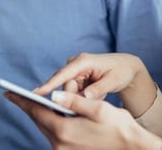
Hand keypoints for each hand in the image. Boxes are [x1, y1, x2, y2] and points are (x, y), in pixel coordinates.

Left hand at [6, 90, 161, 149]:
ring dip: (42, 114)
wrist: (132, 148)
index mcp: (65, 131)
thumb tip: (53, 94)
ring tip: (36, 101)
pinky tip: (53, 114)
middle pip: (39, 121)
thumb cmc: (117, 126)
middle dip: (30, 106)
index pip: (37, 112)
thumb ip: (74, 100)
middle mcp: (60, 145)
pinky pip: (54, 136)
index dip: (22, 100)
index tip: (8, 92)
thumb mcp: (97, 108)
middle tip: (18, 94)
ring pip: (46, 128)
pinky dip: (51, 123)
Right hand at [34, 53, 155, 116]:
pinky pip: (73, 95)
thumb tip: (85, 97)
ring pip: (68, 93)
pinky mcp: (76, 80)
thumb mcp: (114, 80)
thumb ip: (99, 88)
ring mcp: (74, 72)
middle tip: (93, 100)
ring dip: (80, 100)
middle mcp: (75, 65)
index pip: (63, 74)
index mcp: (83, 61)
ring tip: (99, 95)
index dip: (49, 84)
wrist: (125, 68)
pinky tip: (97, 95)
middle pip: (65, 88)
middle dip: (74, 99)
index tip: (36, 94)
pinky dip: (83, 99)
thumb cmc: (121, 71)